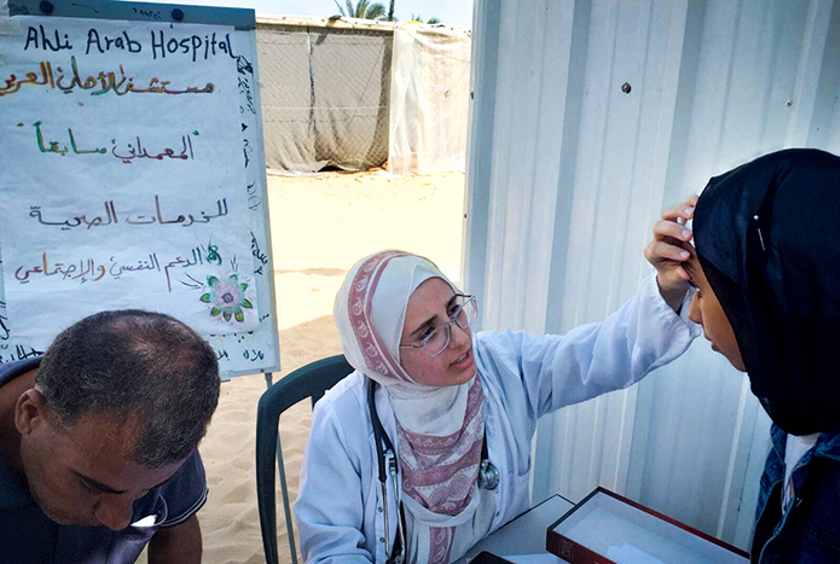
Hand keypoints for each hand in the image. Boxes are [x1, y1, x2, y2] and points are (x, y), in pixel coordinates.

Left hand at [644, 196, 697, 311]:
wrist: (678, 268)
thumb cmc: (676, 274)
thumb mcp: (675, 279)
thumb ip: (678, 276)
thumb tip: (685, 274)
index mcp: (653, 252)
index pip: (658, 248)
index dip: (670, 251)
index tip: (686, 256)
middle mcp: (659, 236)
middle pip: (660, 226)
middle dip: (673, 230)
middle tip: (688, 236)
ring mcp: (670, 225)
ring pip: (669, 212)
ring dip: (681, 211)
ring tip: (694, 213)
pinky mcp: (681, 218)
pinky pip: (683, 205)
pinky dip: (691, 202)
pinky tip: (701, 204)